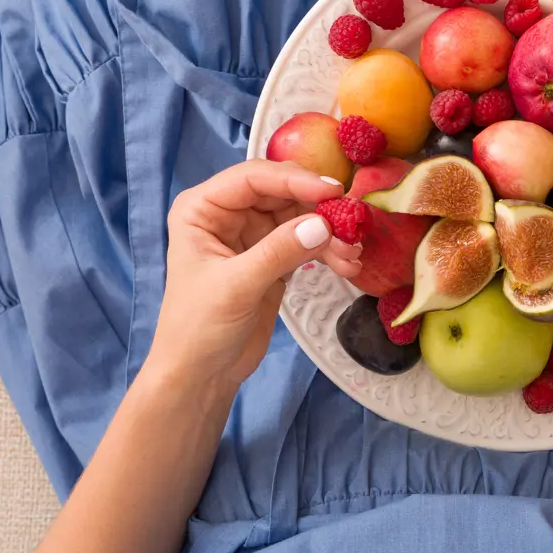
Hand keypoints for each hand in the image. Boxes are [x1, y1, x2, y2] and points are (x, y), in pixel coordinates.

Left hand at [150, 160, 361, 388]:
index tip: (333, 191)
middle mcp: (227, 213)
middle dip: (318, 207)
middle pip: (281, 193)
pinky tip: (347, 264)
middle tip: (353, 223)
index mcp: (203, 208)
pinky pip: (305, 241)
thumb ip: (277, 252)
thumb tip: (323, 225)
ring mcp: (252, 235)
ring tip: (353, 254)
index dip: (294, 179)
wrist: (201, 374)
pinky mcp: (272, 258)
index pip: (253, 178)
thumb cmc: (199, 328)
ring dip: (329, 232)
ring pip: (299, 217)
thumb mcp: (236, 287)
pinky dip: (327, 250)